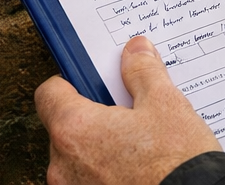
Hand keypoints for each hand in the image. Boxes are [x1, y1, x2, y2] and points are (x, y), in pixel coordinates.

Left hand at [34, 36, 220, 184]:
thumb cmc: (175, 161)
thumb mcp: (165, 103)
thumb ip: (142, 72)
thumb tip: (135, 52)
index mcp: (74, 130)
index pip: (49, 94)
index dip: (71, 82)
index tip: (92, 82)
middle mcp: (63, 165)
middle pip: (66, 127)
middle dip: (92, 118)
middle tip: (126, 114)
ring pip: (79, 157)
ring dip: (99, 148)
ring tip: (137, 145)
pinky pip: (89, 180)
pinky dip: (106, 172)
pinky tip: (136, 169)